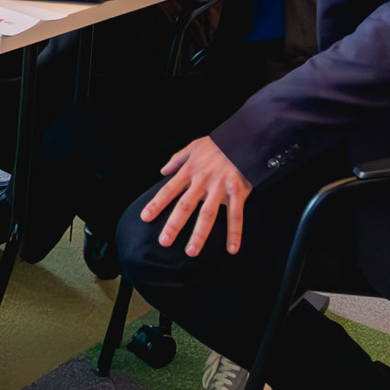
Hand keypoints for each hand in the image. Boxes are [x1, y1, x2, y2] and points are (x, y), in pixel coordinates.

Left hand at [139, 135, 252, 255]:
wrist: (244, 137)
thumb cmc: (218, 143)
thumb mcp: (194, 146)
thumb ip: (176, 159)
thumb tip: (162, 171)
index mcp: (190, 171)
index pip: (169, 190)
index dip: (156, 204)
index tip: (145, 217)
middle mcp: (202, 181)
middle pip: (185, 206)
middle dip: (174, 225)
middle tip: (164, 242)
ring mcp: (220, 187)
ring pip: (208, 214)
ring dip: (199, 234)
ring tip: (191, 252)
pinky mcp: (238, 191)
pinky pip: (236, 215)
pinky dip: (235, 233)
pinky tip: (232, 249)